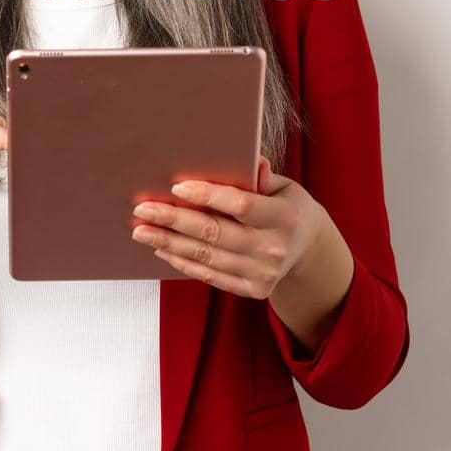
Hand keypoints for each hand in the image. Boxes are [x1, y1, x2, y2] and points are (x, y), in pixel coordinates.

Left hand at [128, 154, 325, 297]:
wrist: (309, 252)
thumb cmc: (288, 209)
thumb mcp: (285, 188)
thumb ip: (263, 177)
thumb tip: (250, 160)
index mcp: (284, 218)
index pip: (240, 206)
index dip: (207, 196)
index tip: (176, 187)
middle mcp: (273, 249)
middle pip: (214, 233)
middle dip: (173, 220)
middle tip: (142, 209)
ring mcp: (262, 273)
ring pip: (206, 256)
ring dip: (169, 243)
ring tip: (142, 231)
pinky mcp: (253, 290)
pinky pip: (210, 276)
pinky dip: (183, 263)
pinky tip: (162, 250)